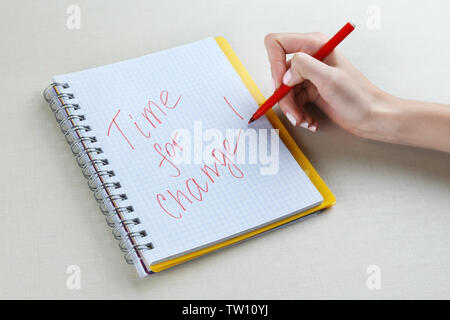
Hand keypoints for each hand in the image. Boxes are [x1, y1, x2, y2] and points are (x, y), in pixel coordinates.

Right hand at [264, 32, 384, 136]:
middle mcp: (311, 58)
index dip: (274, 64)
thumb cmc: (359, 98)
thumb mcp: (330, 79)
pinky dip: (298, 113)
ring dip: (292, 109)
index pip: (278, 43)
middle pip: (279, 74)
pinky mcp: (311, 90)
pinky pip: (293, 101)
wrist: (373, 117)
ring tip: (304, 120)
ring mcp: (310, 75)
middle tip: (294, 112)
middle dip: (284, 96)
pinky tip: (310, 121)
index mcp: (316, 45)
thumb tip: (285, 73)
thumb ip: (304, 67)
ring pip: (285, 91)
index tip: (281, 84)